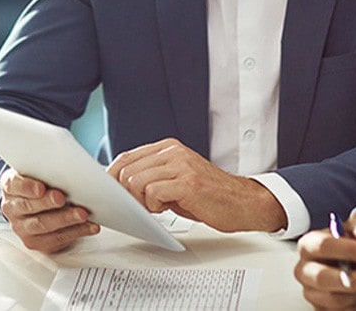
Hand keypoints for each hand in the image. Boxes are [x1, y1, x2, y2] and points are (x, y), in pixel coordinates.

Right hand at [0, 168, 99, 252]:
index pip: (14, 185)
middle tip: (62, 198)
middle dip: (47, 203)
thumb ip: (54, 166)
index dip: (27, 187)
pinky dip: (76, 232)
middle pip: (27, 206)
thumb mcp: (43, 170)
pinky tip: (89, 226)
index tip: (41, 188)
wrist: (41, 204)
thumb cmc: (43, 183)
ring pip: (42, 224)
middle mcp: (13, 207)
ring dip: (65, 219)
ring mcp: (22, 227)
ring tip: (82, 214)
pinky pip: (56, 238)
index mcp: (11, 186)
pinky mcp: (36, 241)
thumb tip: (88, 164)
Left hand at [107, 138, 286, 231]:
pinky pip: (152, 192)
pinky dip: (154, 206)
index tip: (113, 195)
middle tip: (143, 206)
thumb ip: (152, 175)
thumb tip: (120, 184)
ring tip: (160, 205)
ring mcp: (180, 164)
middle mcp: (173, 151)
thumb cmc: (209, 195)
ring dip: (142, 201)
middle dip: (126, 193)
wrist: (242, 202)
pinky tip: (168, 207)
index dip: (113, 179)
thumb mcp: (176, 178)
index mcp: (168, 147)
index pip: (126, 157)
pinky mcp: (187, 182)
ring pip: (136, 181)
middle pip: (126, 170)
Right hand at [294, 213, 355, 309]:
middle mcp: (305, 270)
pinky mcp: (320, 310)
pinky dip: (355, 306)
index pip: (324, 246)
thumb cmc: (348, 248)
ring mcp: (311, 293)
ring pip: (333, 299)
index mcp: (309, 245)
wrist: (350, 269)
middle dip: (354, 279)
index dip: (350, 250)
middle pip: (323, 277)